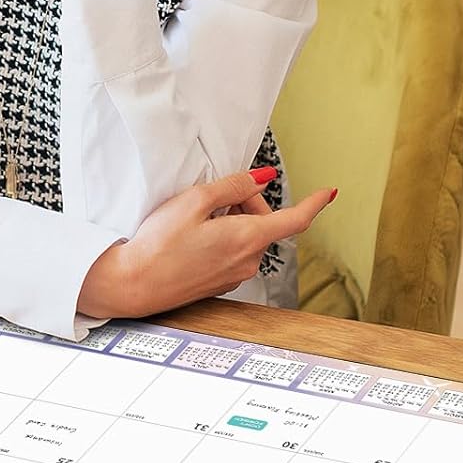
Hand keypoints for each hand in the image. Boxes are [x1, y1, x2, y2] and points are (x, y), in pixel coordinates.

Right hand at [77, 168, 337, 319]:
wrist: (134, 284)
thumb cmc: (159, 244)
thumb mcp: (194, 201)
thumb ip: (232, 187)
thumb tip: (262, 179)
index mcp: (247, 238)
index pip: (295, 220)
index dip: (314, 204)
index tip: (328, 193)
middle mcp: (248, 260)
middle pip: (265, 223)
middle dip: (247, 203)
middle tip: (214, 196)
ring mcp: (235, 274)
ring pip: (248, 238)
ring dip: (232, 221)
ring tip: (195, 219)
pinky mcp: (220, 283)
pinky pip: (233, 252)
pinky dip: (222, 238)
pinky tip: (192, 237)